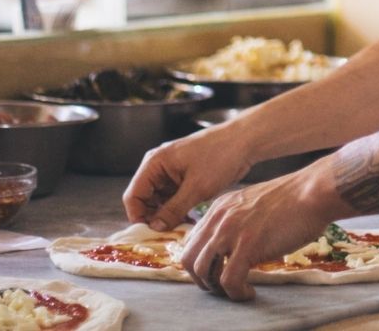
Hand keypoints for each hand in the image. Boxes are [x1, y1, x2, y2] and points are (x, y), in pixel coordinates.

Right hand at [122, 121, 253, 230]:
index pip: (134, 195)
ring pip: (160, 202)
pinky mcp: (185, 177)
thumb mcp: (196, 187)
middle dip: (154, 218)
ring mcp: (172, 172)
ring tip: (179, 229)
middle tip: (166, 236)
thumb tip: (155, 228)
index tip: (148, 235)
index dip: (138, 217)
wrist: (244, 141)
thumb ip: (173, 209)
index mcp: (155, 163)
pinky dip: (178, 210)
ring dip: (167, 216)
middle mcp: (160, 167)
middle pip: (145, 200)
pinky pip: (173, 198)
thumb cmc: (220, 155)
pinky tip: (188, 221)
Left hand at [179, 171, 330, 301]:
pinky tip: (250, 292)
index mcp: (220, 207)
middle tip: (222, 286)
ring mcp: (232, 230)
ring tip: (237, 289)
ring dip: (218, 288)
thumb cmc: (292, 200)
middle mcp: (220, 217)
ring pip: (203, 271)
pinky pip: (228, 281)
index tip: (216, 272)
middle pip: (189, 258)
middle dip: (202, 279)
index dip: (200, 263)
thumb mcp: (253, 204)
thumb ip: (237, 221)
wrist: (312, 192)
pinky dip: (236, 294)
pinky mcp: (247, 245)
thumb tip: (230, 248)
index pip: (191, 241)